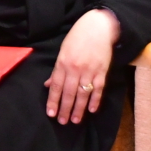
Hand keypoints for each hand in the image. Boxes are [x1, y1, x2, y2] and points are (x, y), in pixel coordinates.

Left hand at [45, 8, 119, 124]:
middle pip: (69, 93)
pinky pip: (98, 89)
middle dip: (65, 109)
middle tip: (62, 122)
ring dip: (79, 109)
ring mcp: (89, 71)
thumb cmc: (77, 38)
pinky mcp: (102, 71)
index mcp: (62, 64)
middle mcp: (75, 69)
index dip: (53, 101)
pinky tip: (91, 110)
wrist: (98, 28)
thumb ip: (57, 70)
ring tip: (75, 120)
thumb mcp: (63, 51)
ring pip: (83, 94)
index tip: (51, 113)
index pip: (56, 87)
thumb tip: (48, 85)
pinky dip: (95, 100)